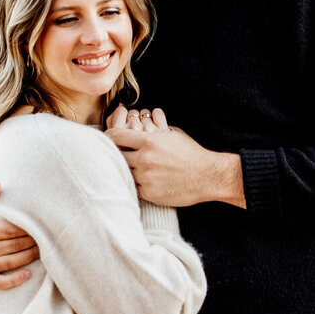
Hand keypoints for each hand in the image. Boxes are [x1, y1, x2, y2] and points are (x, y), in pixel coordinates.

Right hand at [0, 180, 39, 288]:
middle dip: (31, 241)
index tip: (38, 224)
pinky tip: (28, 274)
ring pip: (10, 263)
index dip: (26, 228)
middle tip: (45, 236)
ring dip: (29, 257)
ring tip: (42, 250)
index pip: (8, 230)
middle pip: (12, 246)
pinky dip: (15, 280)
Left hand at [107, 109, 245, 208]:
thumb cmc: (190, 153)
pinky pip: (132, 187)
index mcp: (149, 141)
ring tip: (126, 167)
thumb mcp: (172, 134)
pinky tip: (137, 179)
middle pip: (116, 155)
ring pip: (124, 172)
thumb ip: (152, 129)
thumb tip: (138, 121)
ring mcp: (146, 177)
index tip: (107, 138)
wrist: (207, 175)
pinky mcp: (149, 193)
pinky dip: (134, 183)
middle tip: (114, 153)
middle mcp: (145, 159)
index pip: (116, 136)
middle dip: (115, 153)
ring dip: (125, 169)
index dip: (109, 136)